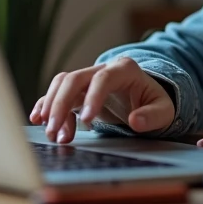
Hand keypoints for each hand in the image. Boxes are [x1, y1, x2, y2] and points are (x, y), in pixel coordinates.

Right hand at [29, 56, 174, 143]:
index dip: (92, 98)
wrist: (146, 96)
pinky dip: (46, 104)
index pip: (103, 79)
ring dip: (52, 107)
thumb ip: (153, 116)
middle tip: (55, 131)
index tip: (86, 121)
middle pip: (75, 79)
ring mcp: (89, 78)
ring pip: (62, 84)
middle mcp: (102, 69)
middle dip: (61, 104)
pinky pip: (58, 92)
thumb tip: (135, 121)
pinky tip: (39, 119)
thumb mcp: (164, 110)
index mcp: (125, 69)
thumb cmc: (154, 102)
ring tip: (52, 134)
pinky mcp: (79, 90)